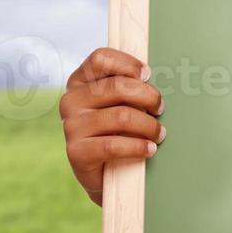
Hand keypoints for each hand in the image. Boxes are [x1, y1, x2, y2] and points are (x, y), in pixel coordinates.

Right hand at [60, 48, 163, 205]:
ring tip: (159, 133)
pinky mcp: (76, 152)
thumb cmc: (119, 129)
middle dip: (148, 96)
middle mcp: (71, 101)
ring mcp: (71, 126)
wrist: (107, 174)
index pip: (100, 58)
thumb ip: (129, 86)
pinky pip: (114, 145)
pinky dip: (138, 146)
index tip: (147, 75)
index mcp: (80, 81)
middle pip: (117, 87)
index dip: (127, 63)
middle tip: (160, 108)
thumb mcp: (121, 103)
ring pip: (121, 116)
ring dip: (148, 125)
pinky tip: (150, 148)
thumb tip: (150, 76)